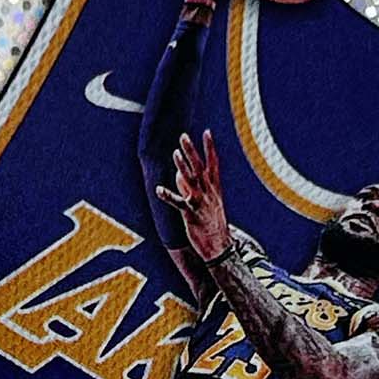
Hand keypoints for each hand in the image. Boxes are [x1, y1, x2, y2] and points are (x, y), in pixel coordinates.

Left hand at [170, 126, 229, 264]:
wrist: (219, 246)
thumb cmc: (212, 223)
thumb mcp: (208, 202)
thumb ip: (193, 186)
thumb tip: (179, 174)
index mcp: (214, 188)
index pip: (213, 163)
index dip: (210, 147)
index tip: (206, 132)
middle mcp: (208, 192)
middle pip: (200, 167)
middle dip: (192, 151)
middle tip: (183, 136)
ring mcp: (200, 202)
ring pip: (191, 181)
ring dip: (183, 167)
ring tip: (175, 154)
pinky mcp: (190, 214)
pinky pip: (178, 203)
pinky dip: (168, 196)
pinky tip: (158, 189)